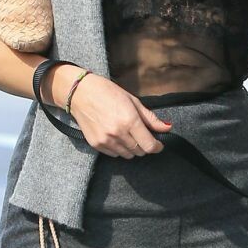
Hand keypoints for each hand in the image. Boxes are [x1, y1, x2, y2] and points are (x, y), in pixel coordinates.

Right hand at [55, 70, 172, 157]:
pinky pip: (114, 154)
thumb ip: (150, 118)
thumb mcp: (133, 101)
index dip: (157, 147)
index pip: (149, 145)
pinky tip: (116, 136)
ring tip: (127, 134)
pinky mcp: (96, 144)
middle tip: (141, 135)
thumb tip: (167, 128)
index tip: (158, 144)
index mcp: (130, 120)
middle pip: (140, 151)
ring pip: (128, 155)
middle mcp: (118, 133)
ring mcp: (106, 140)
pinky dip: (119, 149)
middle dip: (145, 145)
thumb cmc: (107, 92)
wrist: (80, 93)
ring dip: (132, 148)